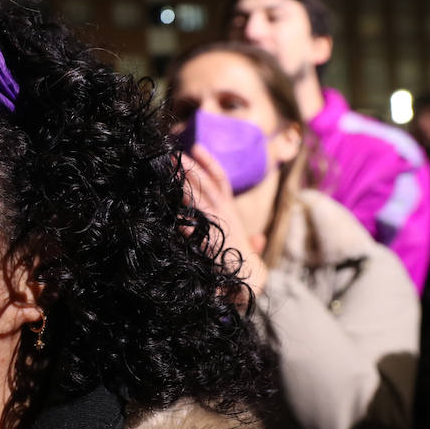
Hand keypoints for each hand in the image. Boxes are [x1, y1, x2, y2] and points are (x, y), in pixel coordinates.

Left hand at [181, 144, 268, 294]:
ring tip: (171, 171)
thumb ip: (251, 241)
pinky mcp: (210, 241)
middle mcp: (225, 213)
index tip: (196, 147)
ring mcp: (217, 225)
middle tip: (173, 155)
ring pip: (199, 200)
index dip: (209, 163)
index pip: (221, 180)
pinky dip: (184, 219)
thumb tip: (258, 238)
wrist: (250, 280)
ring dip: (185, 185)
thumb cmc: (243, 261)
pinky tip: (173, 211)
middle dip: (191, 168)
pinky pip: (195, 227)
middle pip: (207, 185)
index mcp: (230, 211)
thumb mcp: (247, 248)